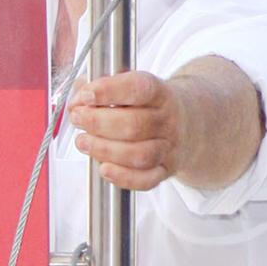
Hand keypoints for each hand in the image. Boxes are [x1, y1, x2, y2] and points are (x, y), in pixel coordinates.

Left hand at [66, 70, 186, 190]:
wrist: (190, 124)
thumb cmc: (150, 105)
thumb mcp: (133, 85)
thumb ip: (101, 87)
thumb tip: (76, 100)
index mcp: (160, 93)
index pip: (140, 89)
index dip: (109, 91)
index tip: (86, 95)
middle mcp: (168, 120)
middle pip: (134, 125)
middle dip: (97, 122)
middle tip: (78, 118)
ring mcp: (169, 147)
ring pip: (139, 155)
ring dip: (104, 150)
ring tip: (83, 142)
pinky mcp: (166, 170)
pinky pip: (146, 180)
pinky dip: (122, 177)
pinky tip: (103, 168)